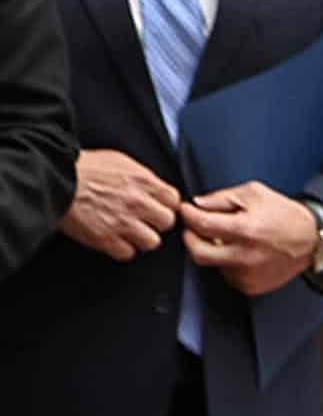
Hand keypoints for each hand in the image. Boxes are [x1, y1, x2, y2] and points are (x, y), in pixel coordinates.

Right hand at [61, 149, 178, 259]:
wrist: (55, 179)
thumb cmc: (84, 168)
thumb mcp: (120, 161)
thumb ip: (143, 176)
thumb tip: (155, 187)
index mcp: (144, 182)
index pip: (174, 200)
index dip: (166, 205)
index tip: (159, 207)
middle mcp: (138, 203)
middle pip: (167, 222)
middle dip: (157, 222)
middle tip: (145, 221)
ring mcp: (123, 223)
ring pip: (152, 242)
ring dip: (142, 239)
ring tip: (131, 233)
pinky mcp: (105, 239)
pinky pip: (127, 253)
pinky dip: (122, 250)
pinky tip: (115, 241)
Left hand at [177, 181, 318, 295]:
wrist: (312, 239)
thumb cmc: (285, 215)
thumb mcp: (255, 194)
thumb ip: (222, 197)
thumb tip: (197, 204)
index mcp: (246, 230)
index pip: (202, 225)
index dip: (188, 215)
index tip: (187, 211)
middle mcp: (245, 256)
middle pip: (197, 252)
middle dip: (190, 238)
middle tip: (195, 228)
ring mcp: (247, 274)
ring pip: (213, 264)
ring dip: (214, 250)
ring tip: (231, 238)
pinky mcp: (251, 286)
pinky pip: (227, 274)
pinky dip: (228, 262)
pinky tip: (242, 252)